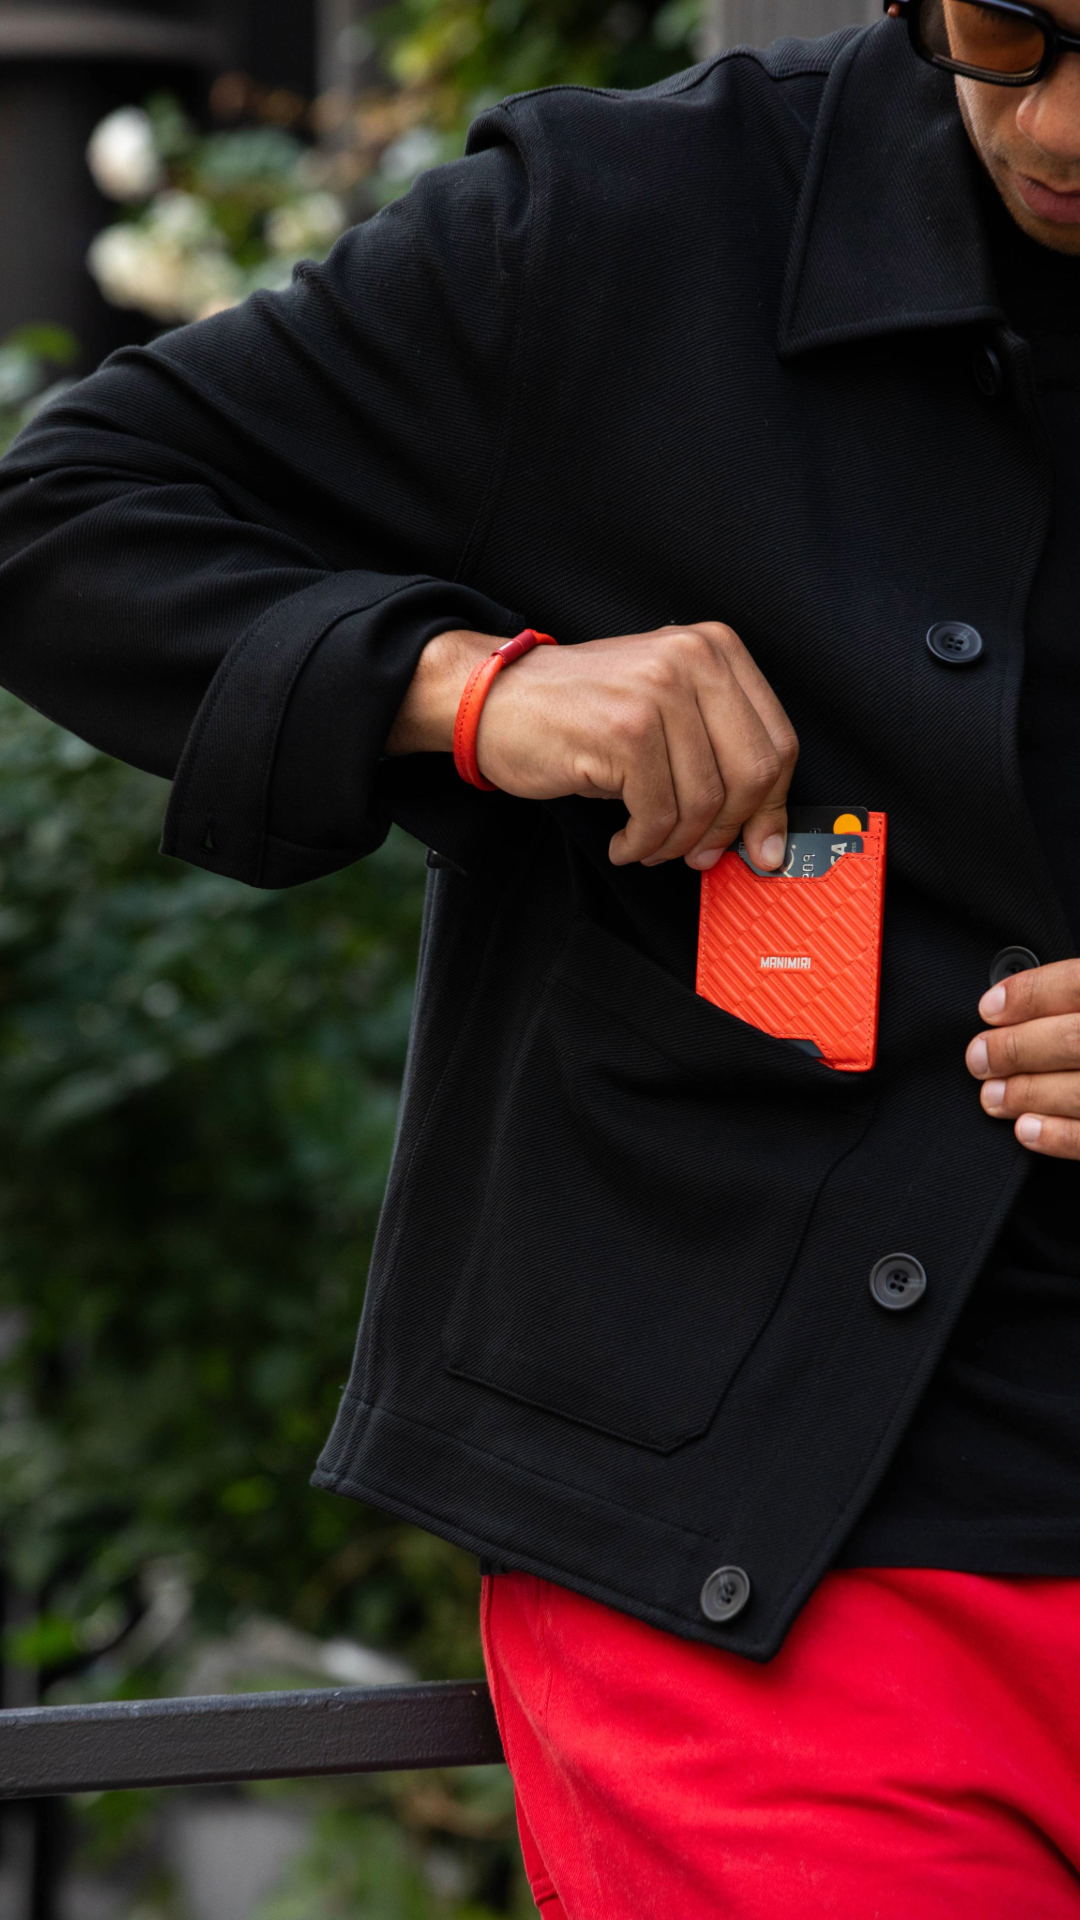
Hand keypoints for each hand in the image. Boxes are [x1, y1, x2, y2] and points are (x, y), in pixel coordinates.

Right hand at [385, 622, 797, 870]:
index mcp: (715, 648)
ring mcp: (660, 691)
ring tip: (647, 845)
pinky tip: (623, 841)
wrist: (494, 699)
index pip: (778, 742)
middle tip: (696, 855)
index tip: (761, 846)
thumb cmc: (580, 713)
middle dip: (726, 831)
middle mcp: (694, 659)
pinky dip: (642, 843)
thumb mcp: (664, 714)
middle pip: (753, 774)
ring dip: (676, 843)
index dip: (772, 807)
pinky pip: (659, 814)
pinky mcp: (627, 730)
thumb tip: (765, 839)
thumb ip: (719, 757)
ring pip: (705, 802)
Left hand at [967, 961, 1079, 1158]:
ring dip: (1027, 1093)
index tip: (989, 1007)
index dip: (1030, 994)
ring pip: (1079, 1090)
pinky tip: (1024, 1129)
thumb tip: (1011, 1002)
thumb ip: (1072, 996)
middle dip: (1015, 1049)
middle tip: (977, 1058)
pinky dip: (1057, 1136)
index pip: (1077, 984)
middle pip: (1072, 1039)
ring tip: (992, 1096)